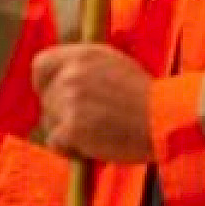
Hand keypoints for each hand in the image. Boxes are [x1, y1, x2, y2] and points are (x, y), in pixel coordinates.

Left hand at [31, 44, 153, 162]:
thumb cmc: (146, 96)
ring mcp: (69, 100)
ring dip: (67, 132)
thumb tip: (62, 77)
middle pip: (46, 99)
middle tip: (88, 123)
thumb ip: (84, 66)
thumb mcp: (113, 63)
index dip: (44, 83)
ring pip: (50, 122)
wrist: (164, 118)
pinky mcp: (72, 128)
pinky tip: (92, 147)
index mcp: (81, 55)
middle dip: (61, 113)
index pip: (40, 64)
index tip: (54, 95)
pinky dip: (71, 150)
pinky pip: (56, 143)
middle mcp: (71, 74)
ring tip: (95, 134)